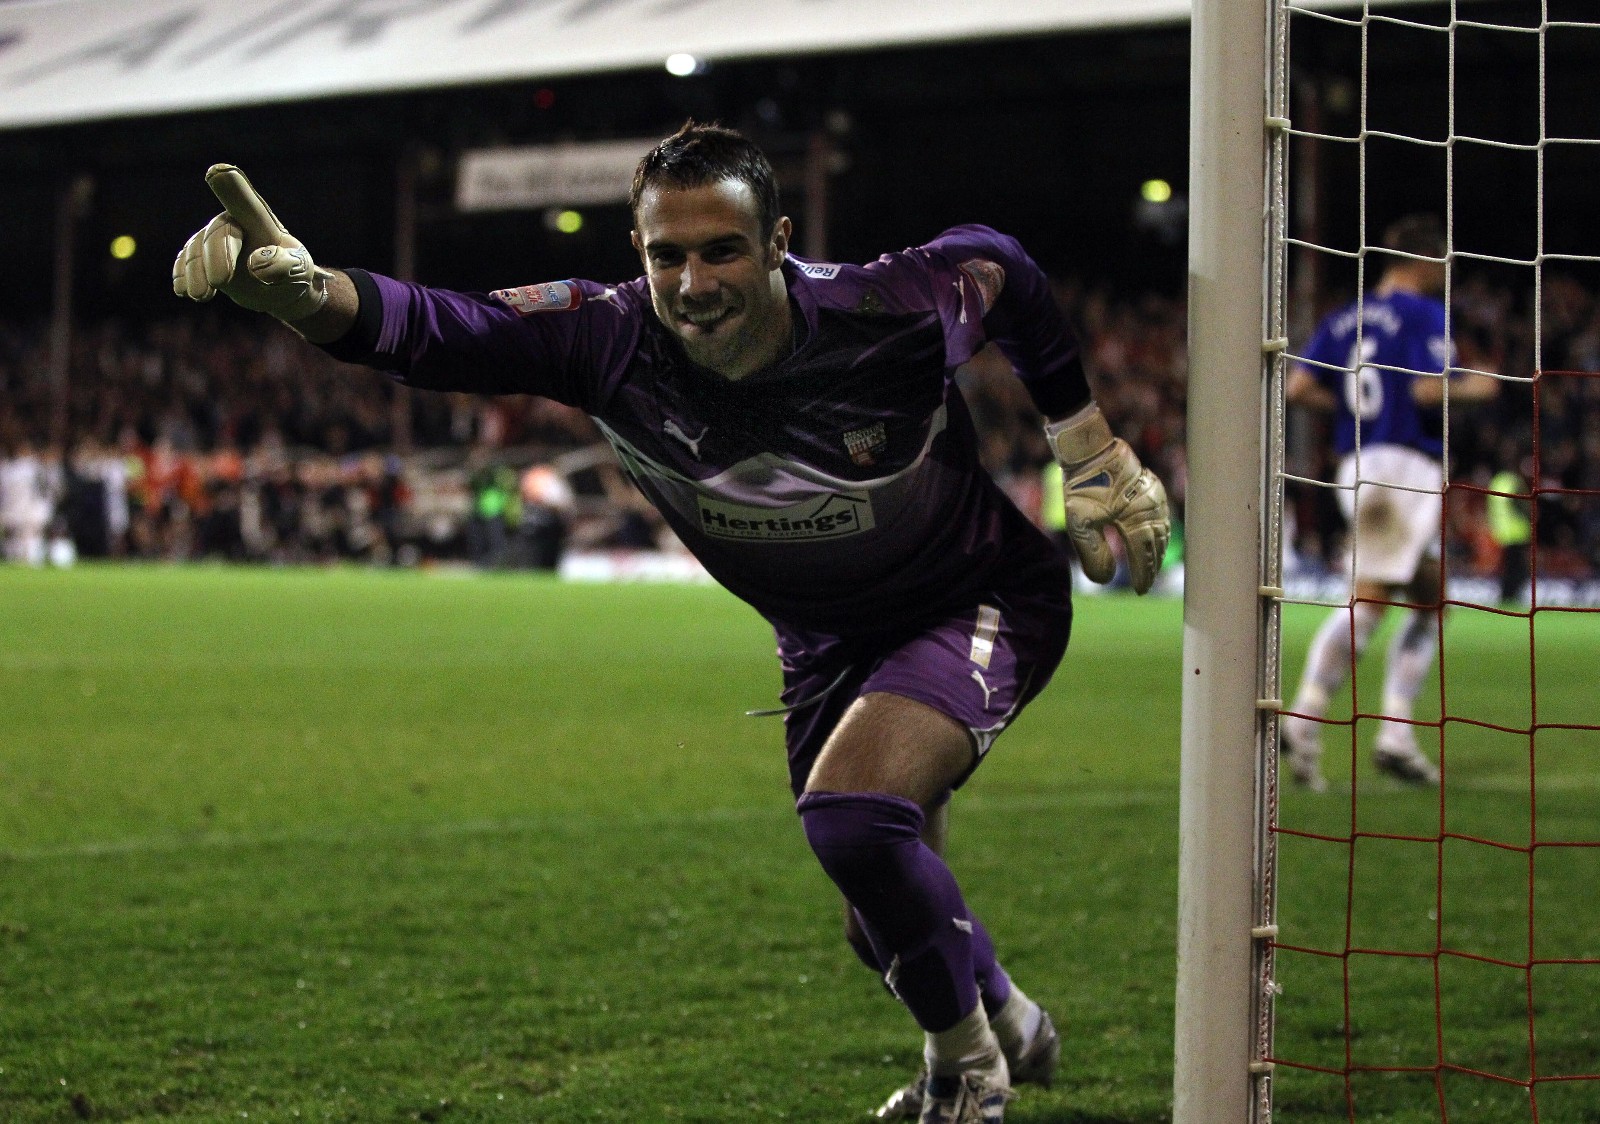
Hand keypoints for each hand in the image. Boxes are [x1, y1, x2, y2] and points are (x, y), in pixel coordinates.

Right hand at [172, 164, 329, 321]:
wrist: (281, 289)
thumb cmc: (293, 274)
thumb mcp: (299, 271)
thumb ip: (284, 266)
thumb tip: (255, 265)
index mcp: (259, 220)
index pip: (244, 200)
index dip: (231, 186)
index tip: (218, 171)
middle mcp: (232, 223)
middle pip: (217, 234)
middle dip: (216, 258)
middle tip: (221, 283)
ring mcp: (213, 239)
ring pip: (197, 250)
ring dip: (196, 272)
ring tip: (202, 296)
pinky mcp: (201, 257)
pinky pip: (185, 261)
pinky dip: (183, 274)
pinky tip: (183, 291)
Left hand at [1046, 405, 1170, 594]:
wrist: (1090, 450)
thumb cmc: (1082, 487)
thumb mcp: (1081, 525)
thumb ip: (1094, 555)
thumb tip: (1106, 580)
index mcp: (1135, 520)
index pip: (1143, 555)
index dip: (1143, 575)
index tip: (1139, 591)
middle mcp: (1151, 509)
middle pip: (1155, 545)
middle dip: (1151, 566)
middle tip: (1146, 583)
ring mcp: (1154, 497)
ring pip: (1162, 530)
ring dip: (1157, 550)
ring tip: (1150, 566)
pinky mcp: (1152, 487)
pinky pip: (1162, 515)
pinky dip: (1159, 531)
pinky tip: (1154, 538)